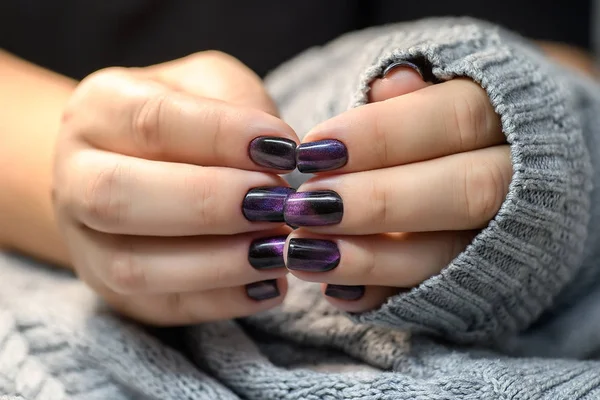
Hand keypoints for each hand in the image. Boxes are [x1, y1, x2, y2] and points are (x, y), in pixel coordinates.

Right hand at [52, 51, 298, 324]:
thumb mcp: (211, 84)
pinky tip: (270, 282)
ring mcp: (87, 243)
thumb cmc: (186, 119)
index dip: (222, 136)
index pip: (152, 121)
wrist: (132, 164)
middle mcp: (75, 177)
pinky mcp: (114, 290)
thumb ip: (241, 106)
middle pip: (119, 198)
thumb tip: (281, 156)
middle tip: (279, 204)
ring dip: (219, 263)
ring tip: (281, 248)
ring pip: (134, 267)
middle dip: (210, 205)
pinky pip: (162, 307)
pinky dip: (222, 300)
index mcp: (98, 110)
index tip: (286, 149)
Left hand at [284, 62, 510, 312]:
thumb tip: (392, 81)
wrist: (497, 170)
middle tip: (303, 207)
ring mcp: (500, 238)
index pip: (457, 118)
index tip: (311, 149)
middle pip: (464, 192)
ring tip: (301, 253)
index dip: (381, 135)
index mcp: (507, 119)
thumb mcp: (435, 95)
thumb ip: (413, 94)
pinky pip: (434, 296)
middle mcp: (517, 180)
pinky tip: (335, 291)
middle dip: (377, 202)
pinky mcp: (477, 281)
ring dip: (370, 259)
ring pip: (448, 254)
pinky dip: (382, 295)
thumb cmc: (443, 127)